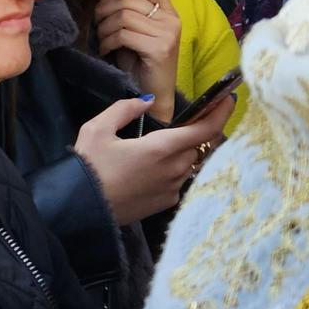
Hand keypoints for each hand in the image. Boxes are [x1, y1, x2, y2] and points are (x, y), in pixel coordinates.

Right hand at [74, 95, 229, 224]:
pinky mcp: (166, 204)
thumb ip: (124, 109)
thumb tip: (147, 102)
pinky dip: (171, 171)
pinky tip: (148, 172)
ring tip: (155, 152)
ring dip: (180, 153)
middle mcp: (174, 169)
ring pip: (189, 164)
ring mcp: (172, 189)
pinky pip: (178, 181)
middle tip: (173, 128)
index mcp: (160, 148)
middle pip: (197, 146)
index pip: (205, 129)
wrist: (80, 208)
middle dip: (190, 135)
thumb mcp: (96, 129)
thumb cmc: (88, 167)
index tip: (228, 100)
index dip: (221, 113)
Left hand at [97, 0, 180, 121]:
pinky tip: (107, 51)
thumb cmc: (140, 63)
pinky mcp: (159, 48)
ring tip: (103, 41)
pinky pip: (123, 35)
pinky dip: (108, 42)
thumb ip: (123, 11)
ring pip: (123, 17)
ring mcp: (168, 34)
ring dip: (104, 29)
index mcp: (168, 13)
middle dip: (104, 9)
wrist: (153, 95)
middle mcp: (171, 20)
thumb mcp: (130, 33)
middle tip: (97, 24)